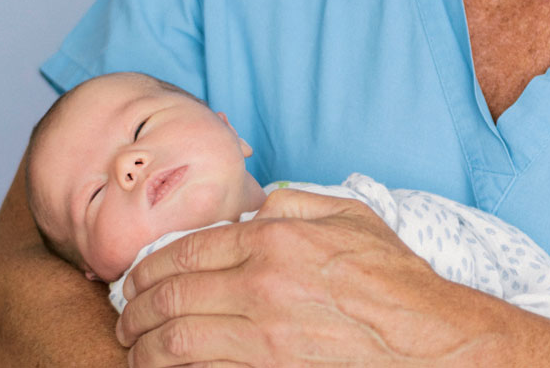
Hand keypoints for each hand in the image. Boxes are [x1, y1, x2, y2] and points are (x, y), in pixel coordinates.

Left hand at [115, 188, 493, 366]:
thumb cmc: (392, 277)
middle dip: (135, 306)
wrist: (424, 339)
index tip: (136, 275)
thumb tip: (251, 209)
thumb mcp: (350, 216)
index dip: (151, 263)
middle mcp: (260, 286)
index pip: (188, 248)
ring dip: (142, 345)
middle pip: (171, 295)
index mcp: (275, 240)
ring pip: (174, 342)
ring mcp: (261, 338)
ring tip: (134, 346)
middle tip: (125, 314)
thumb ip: (295, 203)